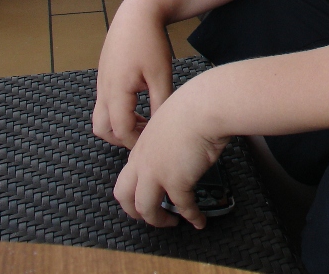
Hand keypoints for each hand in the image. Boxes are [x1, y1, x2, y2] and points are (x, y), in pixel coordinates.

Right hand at [92, 0, 173, 148]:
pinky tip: (138, 102)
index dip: (136, 141)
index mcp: (116, 91)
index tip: (153, 142)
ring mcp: (102, 81)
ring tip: (143, 119)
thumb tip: (160, 127)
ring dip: (118, 124)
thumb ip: (160, 104)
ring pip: (100, 115)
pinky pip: (104, 101)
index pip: (120, 130)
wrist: (137, 13)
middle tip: (145, 135)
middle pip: (102, 128)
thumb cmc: (150, 42)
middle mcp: (104, 89)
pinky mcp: (105, 74)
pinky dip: (117, 110)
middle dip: (121, 138)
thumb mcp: (161, 75)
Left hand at [113, 76, 226, 228]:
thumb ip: (167, 137)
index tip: (148, 192)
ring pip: (145, 208)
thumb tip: (179, 144)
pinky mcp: (177, 182)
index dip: (135, 188)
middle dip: (134, 211)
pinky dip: (191, 216)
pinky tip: (198, 220)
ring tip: (171, 222)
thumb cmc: (193, 105)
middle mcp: (143, 162)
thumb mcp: (169, 120)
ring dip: (158, 220)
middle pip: (124, 196)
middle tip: (148, 216)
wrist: (204, 107)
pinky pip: (183, 207)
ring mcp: (157, 174)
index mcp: (141, 146)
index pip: (128, 174)